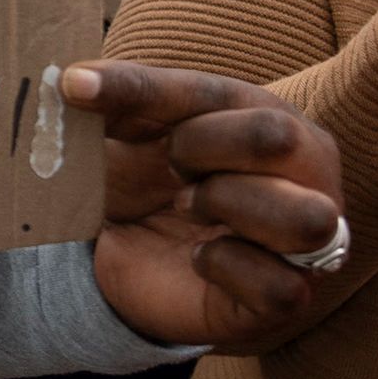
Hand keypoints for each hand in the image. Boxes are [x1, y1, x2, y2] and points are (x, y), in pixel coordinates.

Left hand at [65, 62, 348, 347]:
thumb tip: (70, 82)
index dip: (139, 90)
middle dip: (201, 145)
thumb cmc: (149, 176)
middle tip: (168, 164)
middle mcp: (307, 173)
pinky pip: (281, 287)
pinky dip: (229, 268)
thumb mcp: (128, 130)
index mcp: (271, 116)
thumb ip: (113, 101)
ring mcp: (307, 238)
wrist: (138, 253)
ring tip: (187, 206)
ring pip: (306, 218)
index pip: (213, 93)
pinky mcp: (286, 296)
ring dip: (229, 204)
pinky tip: (198, 258)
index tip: (73, 87)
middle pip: (276, 138)